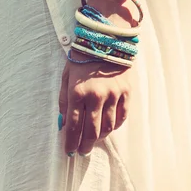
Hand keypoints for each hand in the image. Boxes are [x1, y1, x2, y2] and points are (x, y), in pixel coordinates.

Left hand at [58, 0, 135, 155]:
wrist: (106, 38)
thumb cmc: (81, 58)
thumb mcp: (66, 77)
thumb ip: (63, 101)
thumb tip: (63, 124)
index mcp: (78, 92)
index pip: (74, 126)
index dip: (71, 142)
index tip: (69, 151)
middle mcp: (96, 96)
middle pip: (91, 131)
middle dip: (85, 145)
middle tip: (82, 152)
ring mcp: (113, 95)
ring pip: (108, 127)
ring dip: (100, 137)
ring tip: (94, 140)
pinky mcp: (127, 93)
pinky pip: (122, 117)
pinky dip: (114, 126)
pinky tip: (108, 128)